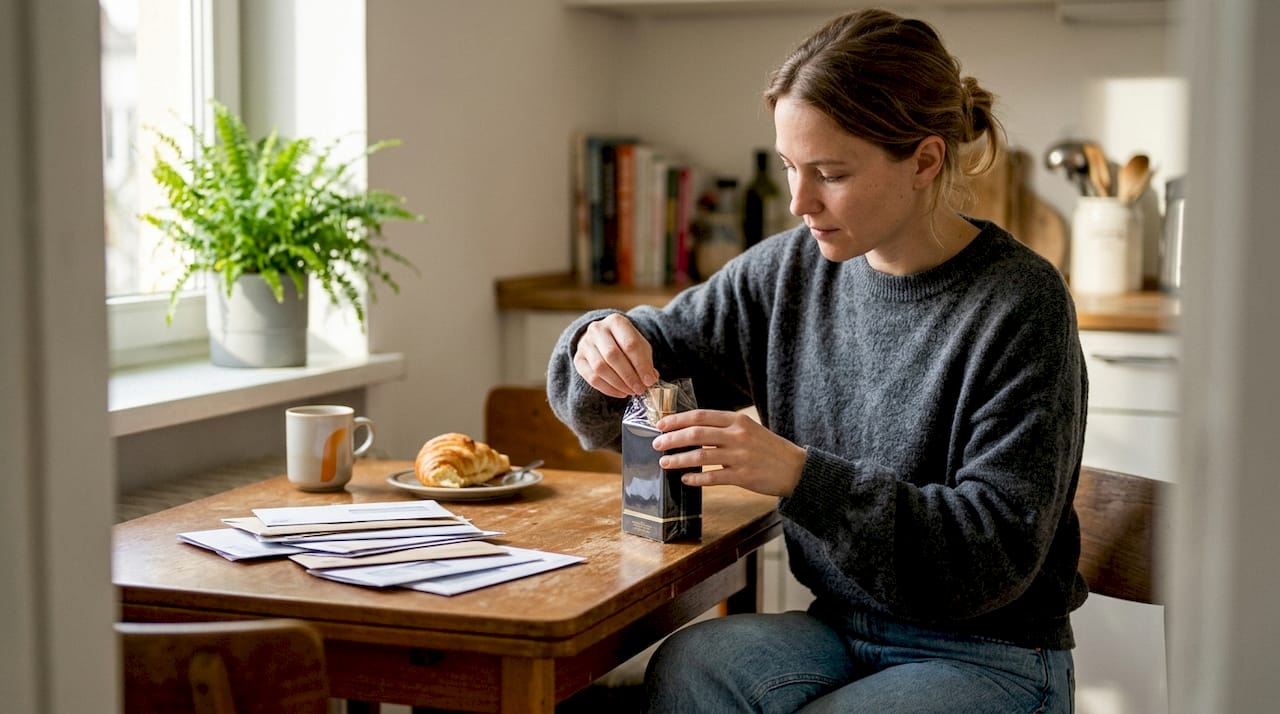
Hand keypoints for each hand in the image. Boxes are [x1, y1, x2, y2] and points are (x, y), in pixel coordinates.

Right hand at [572, 313, 659, 397]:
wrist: (603, 339)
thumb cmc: (624, 342)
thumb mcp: (639, 345)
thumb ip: (645, 361)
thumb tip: (650, 379)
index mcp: (616, 321)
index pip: (629, 344)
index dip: (641, 365)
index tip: (649, 380)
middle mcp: (597, 329)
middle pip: (612, 355)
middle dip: (629, 376)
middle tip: (639, 389)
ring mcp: (585, 344)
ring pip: (600, 367)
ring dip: (618, 384)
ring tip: (631, 391)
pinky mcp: (578, 359)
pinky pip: (592, 378)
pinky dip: (608, 389)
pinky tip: (620, 393)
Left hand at [652, 409, 806, 496]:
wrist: (795, 468)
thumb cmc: (768, 448)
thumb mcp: (749, 429)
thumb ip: (724, 428)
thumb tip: (693, 431)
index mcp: (737, 420)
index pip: (700, 416)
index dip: (677, 420)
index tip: (661, 425)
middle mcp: (737, 436)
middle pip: (696, 434)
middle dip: (672, 439)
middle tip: (657, 444)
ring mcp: (740, 456)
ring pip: (700, 455)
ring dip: (678, 459)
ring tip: (664, 462)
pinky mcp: (743, 476)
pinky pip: (712, 477)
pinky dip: (696, 478)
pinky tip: (685, 479)